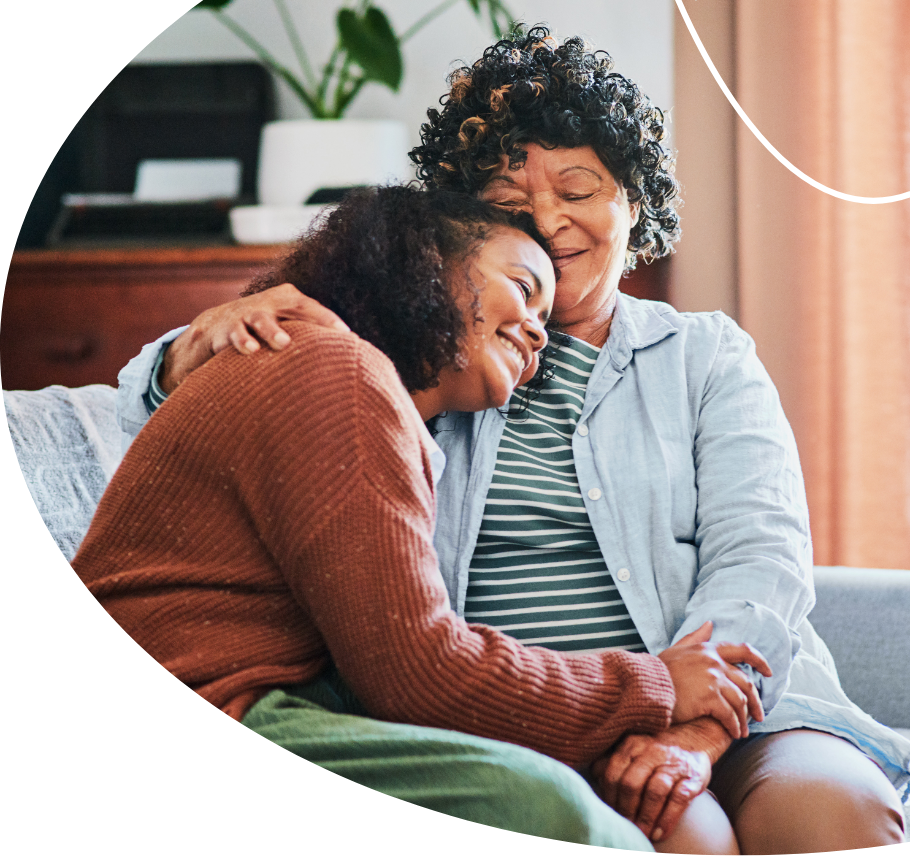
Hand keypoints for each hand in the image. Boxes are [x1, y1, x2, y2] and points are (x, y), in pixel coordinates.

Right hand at [159, 284, 349, 392]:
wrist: (213, 327)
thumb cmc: (261, 331)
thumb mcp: (284, 326)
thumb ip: (308, 336)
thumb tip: (346, 357)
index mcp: (287, 300)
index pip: (312, 307)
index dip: (329, 319)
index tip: (347, 334)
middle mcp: (268, 303)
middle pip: (293, 307)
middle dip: (313, 319)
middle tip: (330, 334)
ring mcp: (245, 314)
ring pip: (261, 320)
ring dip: (272, 331)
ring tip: (283, 343)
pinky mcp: (224, 329)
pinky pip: (234, 335)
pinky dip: (242, 341)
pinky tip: (250, 350)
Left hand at [593, 732, 711, 842]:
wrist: (695, 737)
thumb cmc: (655, 752)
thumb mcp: (633, 749)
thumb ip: (612, 762)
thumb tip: (595, 780)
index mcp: (632, 744)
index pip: (613, 772)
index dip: (609, 797)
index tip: (610, 815)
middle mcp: (652, 751)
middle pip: (632, 783)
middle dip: (626, 810)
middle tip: (625, 829)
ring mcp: (673, 763)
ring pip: (655, 791)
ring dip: (646, 817)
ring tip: (641, 835)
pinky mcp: (693, 776)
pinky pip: (679, 798)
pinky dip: (667, 818)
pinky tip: (659, 833)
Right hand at [658, 621, 771, 738]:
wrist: (645, 687)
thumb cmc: (658, 671)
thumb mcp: (676, 649)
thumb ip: (695, 638)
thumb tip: (710, 624)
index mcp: (708, 649)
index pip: (743, 650)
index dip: (760, 660)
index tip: (769, 672)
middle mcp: (713, 662)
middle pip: (746, 682)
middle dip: (756, 701)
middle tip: (758, 715)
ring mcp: (712, 679)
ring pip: (740, 701)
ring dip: (743, 719)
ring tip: (742, 730)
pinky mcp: (709, 697)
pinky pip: (729, 715)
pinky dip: (734, 726)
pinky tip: (733, 733)